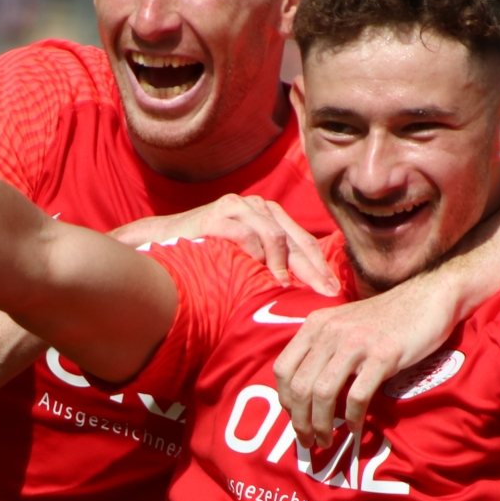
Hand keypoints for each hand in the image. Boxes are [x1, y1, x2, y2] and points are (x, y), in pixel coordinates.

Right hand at [117, 195, 339, 295]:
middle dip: (312, 268)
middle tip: (324, 292)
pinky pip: (246, 234)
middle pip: (294, 239)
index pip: (303, 241)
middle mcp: (258, 207)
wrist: (166, 241)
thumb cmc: (208, 254)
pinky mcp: (219, 214)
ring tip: (285, 286)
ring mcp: (239, 207)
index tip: (333, 291)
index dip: (320, 266)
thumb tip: (299, 293)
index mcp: (270, 215)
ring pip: (274, 235)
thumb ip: (269, 265)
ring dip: (283, 263)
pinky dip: (257, 254)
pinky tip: (261, 270)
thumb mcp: (245, 258)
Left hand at [273, 277, 463, 450]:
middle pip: (299, 387)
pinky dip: (351, 418)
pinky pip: (357, 395)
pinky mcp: (383, 355)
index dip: (284, 401)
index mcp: (316, 325)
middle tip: (308, 442)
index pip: (282, 369)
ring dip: (320, 425)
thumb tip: (305, 393)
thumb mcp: (344, 326)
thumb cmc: (386, 320)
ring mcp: (356, 343)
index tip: (295, 420)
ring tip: (325, 441)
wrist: (429, 298)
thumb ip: (323, 350)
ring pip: (323, 393)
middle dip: (299, 422)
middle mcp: (330, 332)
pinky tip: (354, 429)